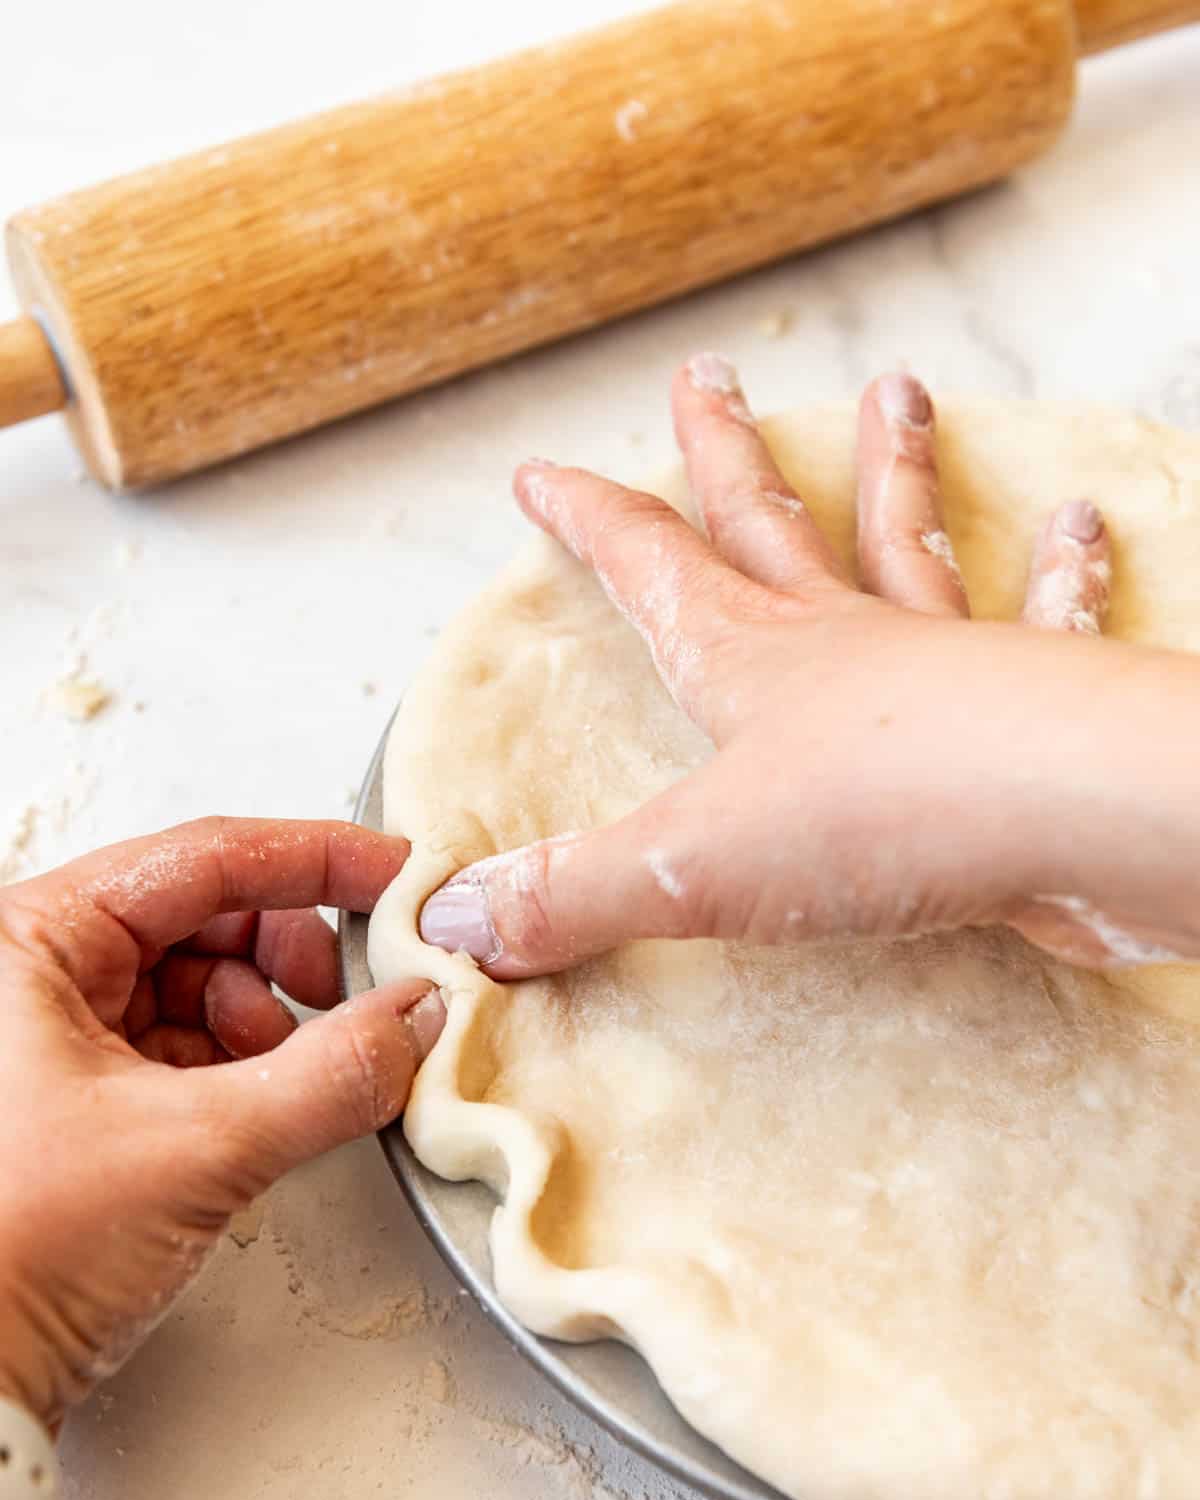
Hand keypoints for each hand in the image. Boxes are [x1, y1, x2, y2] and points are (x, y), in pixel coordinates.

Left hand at [0, 818, 441, 1425]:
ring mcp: (57, 1036)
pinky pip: (190, 1046)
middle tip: (356, 998)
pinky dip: (249, 1067)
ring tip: (300, 1078)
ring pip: (202, 984)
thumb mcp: (196, 1149)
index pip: (201, 858)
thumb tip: (416, 1016)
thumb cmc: (12, 1255)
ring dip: (272, 1023)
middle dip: (292, 957)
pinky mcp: (83, 1096)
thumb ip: (330, 1073)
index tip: (395, 874)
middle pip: (206, 916)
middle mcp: (35, 974)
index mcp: (28, 942)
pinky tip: (279, 1104)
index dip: (314, 860)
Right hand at [419, 360, 1199, 976]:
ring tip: (897, 393)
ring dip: (894, 472)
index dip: (589, 521)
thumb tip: (455, 919)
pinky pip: (1047, 615)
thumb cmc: (877, 822)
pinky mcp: (1029, 701)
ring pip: (904, 544)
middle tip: (710, 371)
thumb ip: (572, 893)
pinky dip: (1063, 573)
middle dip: (726, 452)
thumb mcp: (690, 868)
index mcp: (747, 660)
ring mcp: (942, 660)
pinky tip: (1081, 522)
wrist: (1066, 818)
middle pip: (769, 522)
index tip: (542, 473)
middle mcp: (842, 639)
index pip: (649, 567)